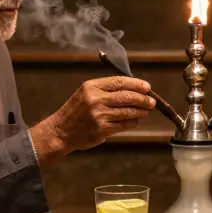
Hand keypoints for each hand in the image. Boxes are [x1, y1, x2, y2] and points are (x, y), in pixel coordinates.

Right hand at [30, 77, 154, 164]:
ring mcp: (99, 115)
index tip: (147, 87)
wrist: (60, 131)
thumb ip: (106, 90)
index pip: (119, 82)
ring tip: (146, 111)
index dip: (136, 84)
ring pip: (128, 111)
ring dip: (140, 111)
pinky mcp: (102, 129)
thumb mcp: (86, 93)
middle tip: (151, 101)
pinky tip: (134, 121)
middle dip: (142, 99)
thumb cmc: (76, 111)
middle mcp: (95, 99)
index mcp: (91, 86)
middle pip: (127, 96)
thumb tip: (134, 90)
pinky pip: (124, 125)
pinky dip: (132, 122)